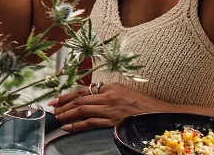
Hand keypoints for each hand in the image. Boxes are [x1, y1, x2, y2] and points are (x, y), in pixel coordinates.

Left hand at [49, 82, 169, 131]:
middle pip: (80, 100)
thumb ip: (107, 94)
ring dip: (67, 114)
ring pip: (82, 110)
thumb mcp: (124, 92)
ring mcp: (111, 109)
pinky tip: (68, 127)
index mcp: (111, 87)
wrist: (161, 114)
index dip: (67, 95)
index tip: (56, 99)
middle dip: (63, 104)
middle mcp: (109, 96)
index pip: (83, 90)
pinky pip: (91, 123)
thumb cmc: (144, 105)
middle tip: (52, 108)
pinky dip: (77, 125)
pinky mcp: (114, 121)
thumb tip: (90, 97)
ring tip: (57, 118)